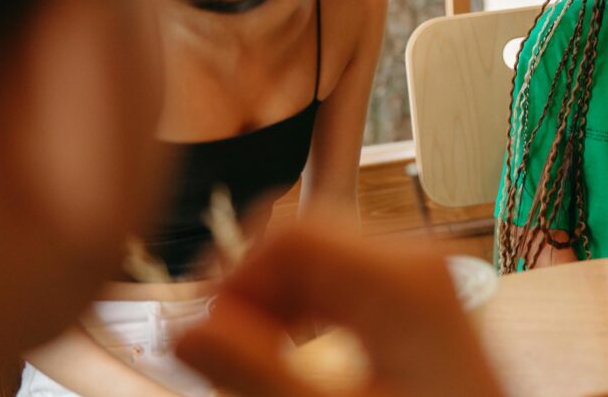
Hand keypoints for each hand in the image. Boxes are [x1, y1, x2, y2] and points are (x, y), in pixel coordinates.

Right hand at [175, 222, 504, 396]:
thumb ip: (258, 373)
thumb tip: (185, 329)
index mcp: (406, 276)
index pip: (296, 234)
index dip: (236, 277)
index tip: (201, 333)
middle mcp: (418, 261)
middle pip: (308, 243)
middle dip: (253, 293)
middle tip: (220, 355)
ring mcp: (422, 278)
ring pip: (321, 264)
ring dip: (276, 307)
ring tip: (253, 364)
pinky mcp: (418, 301)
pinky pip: (346, 286)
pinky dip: (308, 316)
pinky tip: (291, 357)